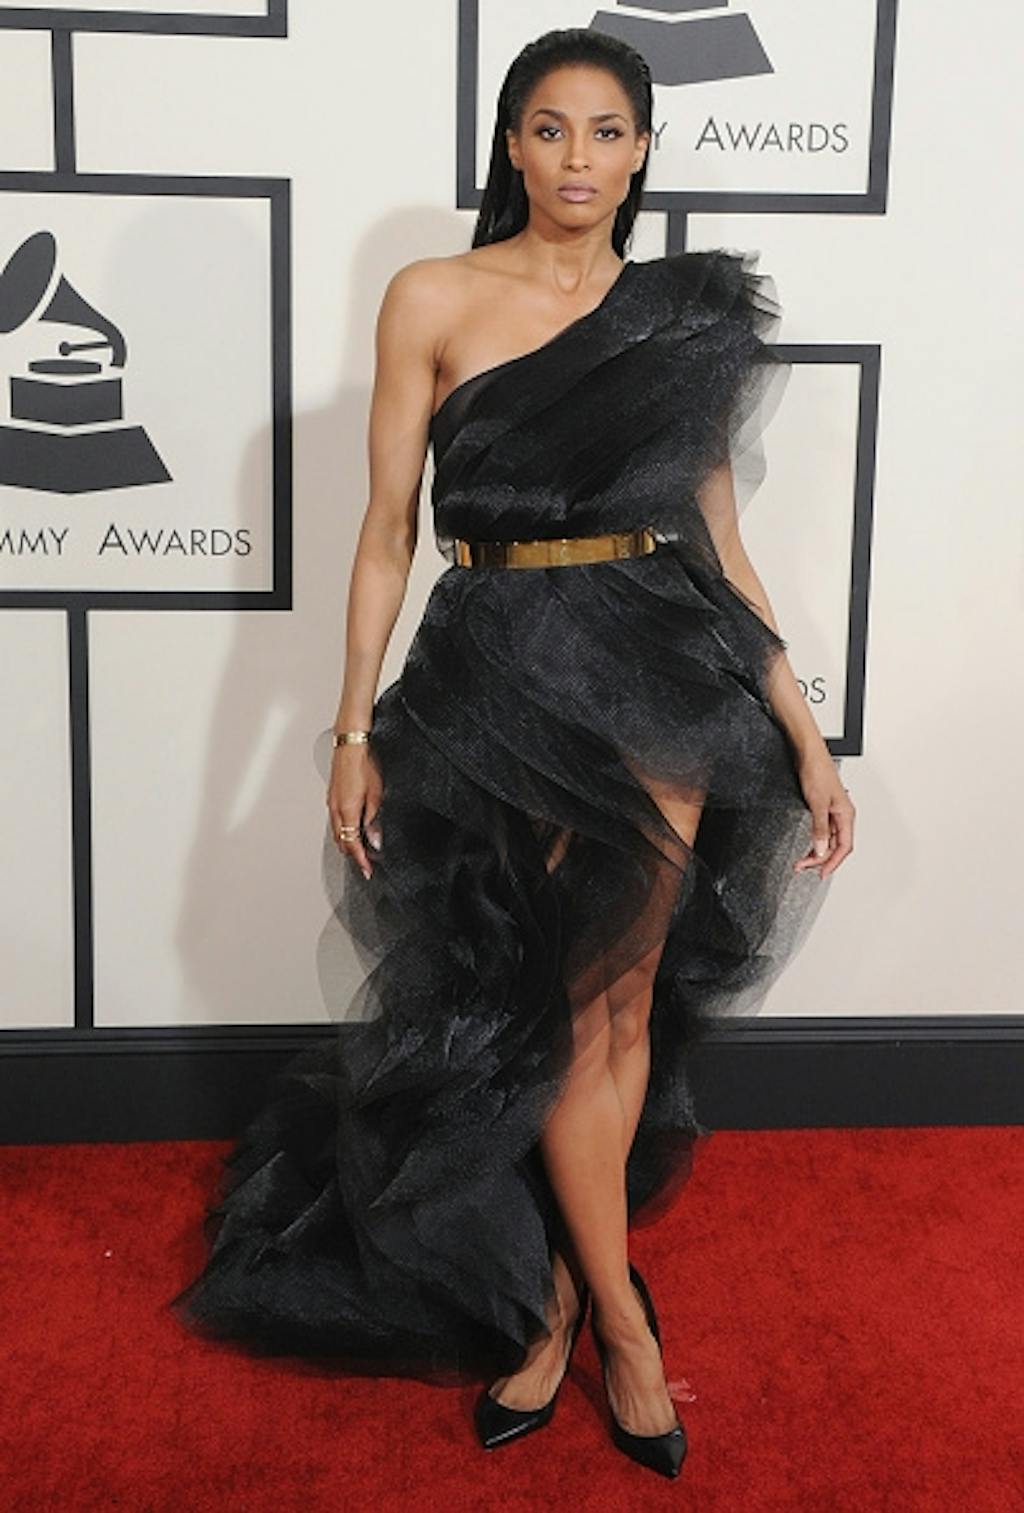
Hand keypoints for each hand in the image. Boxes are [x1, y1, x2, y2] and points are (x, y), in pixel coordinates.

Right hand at [327, 743, 383, 880]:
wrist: (351, 745)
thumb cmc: (364, 764)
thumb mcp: (376, 795)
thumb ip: (373, 820)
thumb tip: (374, 840)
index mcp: (347, 810)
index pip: (352, 844)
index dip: (360, 860)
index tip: (367, 870)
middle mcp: (335, 809)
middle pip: (342, 841)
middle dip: (354, 854)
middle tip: (367, 862)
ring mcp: (332, 803)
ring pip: (337, 832)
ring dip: (348, 842)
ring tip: (361, 849)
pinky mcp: (332, 797)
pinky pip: (336, 821)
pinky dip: (343, 830)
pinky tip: (352, 829)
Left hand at [793, 746, 854, 879]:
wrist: (808, 754)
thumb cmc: (817, 771)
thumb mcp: (817, 803)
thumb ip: (819, 828)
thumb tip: (820, 849)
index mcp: (846, 814)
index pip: (844, 846)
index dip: (833, 862)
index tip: (821, 873)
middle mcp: (841, 815)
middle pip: (834, 846)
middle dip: (820, 859)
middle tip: (803, 866)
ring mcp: (832, 812)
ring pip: (827, 839)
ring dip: (815, 851)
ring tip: (801, 860)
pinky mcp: (822, 808)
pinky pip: (821, 830)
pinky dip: (813, 840)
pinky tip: (806, 846)